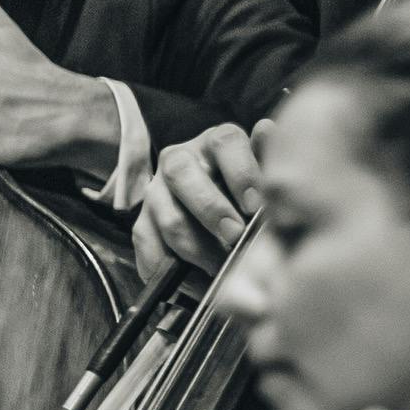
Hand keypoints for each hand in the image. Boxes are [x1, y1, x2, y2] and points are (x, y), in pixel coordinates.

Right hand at [135, 121, 263, 284]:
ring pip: (166, 214)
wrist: (222, 212)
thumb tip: (267, 129)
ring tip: (219, 266)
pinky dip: (162, 263)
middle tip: (235, 236)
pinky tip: (182, 280)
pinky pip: (145, 240)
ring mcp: (158, 189)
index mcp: (217, 142)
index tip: (255, 205)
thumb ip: (267, 158)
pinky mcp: (142, 218)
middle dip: (210, 208)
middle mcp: (181, 159)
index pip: (226, 142)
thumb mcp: (264, 174)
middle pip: (182, 174)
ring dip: (194, 245)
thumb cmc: (251, 194)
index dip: (241, 172)